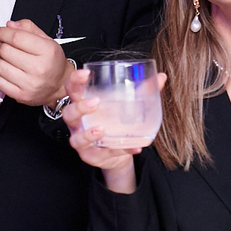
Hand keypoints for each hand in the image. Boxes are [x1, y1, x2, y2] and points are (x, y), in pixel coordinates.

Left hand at [0, 19, 66, 106]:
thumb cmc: (52, 62)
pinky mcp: (21, 95)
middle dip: (1, 45)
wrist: (60, 85)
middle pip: (6, 50)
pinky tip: (2, 69)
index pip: (16, 37)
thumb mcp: (46, 40)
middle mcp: (39, 68)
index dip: (3, 32)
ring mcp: (29, 84)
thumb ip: (28, 28)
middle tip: (4, 45)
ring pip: (0, 65)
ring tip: (5, 58)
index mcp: (47, 51)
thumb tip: (9, 25)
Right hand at [61, 68, 161, 194]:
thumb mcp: (129, 105)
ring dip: (87, 134)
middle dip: (79, 107)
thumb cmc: (118, 122)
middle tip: (95, 102)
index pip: (73, 89)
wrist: (120, 151)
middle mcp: (78, 123)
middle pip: (69, 113)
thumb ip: (143, 91)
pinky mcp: (91, 156)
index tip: (85, 73)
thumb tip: (161, 77)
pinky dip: (117, 152)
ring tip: (101, 130)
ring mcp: (82, 140)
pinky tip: (132, 148)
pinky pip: (100, 156)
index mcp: (84, 104)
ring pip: (76, 138)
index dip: (75, 81)